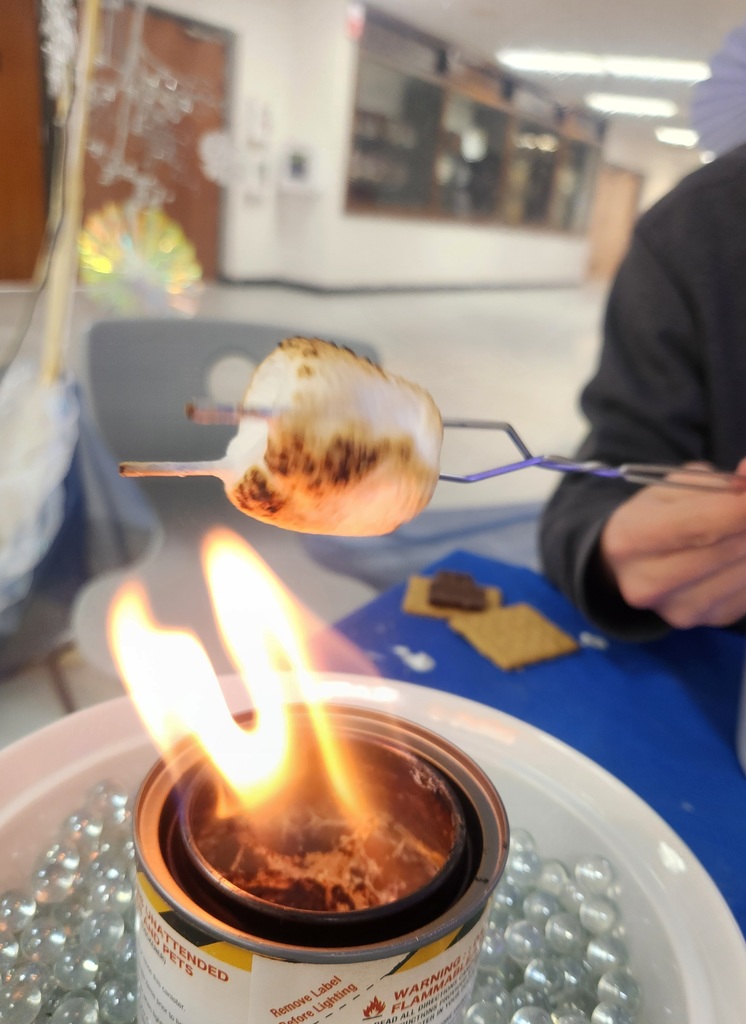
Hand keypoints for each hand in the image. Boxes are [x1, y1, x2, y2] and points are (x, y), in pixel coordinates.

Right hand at [599, 458, 745, 628]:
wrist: (626, 566)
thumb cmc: (652, 517)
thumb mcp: (671, 489)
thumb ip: (715, 482)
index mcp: (630, 538)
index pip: (699, 523)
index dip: (740, 507)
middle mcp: (648, 582)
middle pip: (726, 549)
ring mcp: (678, 609)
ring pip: (744, 571)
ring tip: (738, 530)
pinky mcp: (705, 621)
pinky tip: (737, 553)